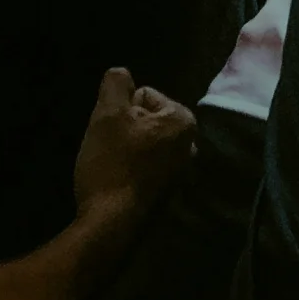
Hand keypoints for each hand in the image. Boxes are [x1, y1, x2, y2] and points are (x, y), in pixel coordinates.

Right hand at [71, 69, 195, 220]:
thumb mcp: (107, 115)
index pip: (145, 96)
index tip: (111, 134)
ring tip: (110, 169)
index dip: (121, 111)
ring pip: (144, 147)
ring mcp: (180, 176)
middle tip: (108, 151)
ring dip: (125, 153)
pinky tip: (115, 186)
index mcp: (184, 121)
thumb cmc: (112, 165)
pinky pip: (144, 172)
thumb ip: (115, 84)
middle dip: (125, 132)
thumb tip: (120, 72)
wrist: (110, 228)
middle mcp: (191, 146)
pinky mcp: (166, 199)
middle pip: (146, 122)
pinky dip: (129, 174)